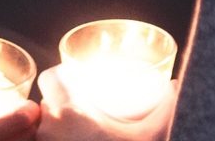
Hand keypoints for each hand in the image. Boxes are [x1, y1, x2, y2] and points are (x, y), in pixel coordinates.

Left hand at [35, 66, 177, 140]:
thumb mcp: (152, 136)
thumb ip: (166, 108)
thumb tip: (175, 85)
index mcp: (71, 112)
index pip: (51, 80)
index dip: (61, 80)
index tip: (74, 85)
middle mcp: (49, 131)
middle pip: (44, 107)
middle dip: (59, 108)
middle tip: (80, 114)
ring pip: (39, 132)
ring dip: (52, 131)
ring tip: (72, 135)